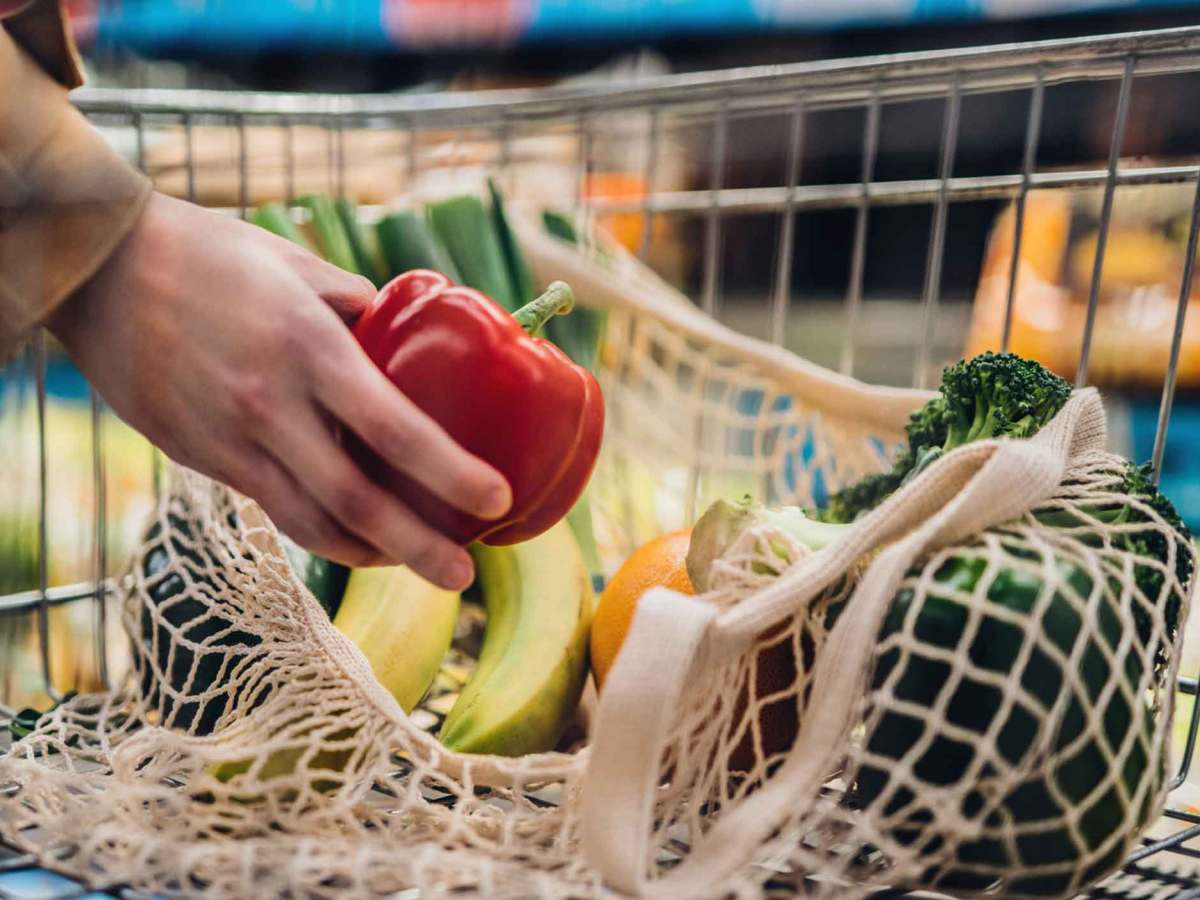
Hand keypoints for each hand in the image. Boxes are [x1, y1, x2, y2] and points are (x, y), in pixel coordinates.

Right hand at [48, 192, 510, 589]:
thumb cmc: (212, 254)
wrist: (102, 270)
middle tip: (463, 577)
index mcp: (308, 347)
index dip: (450, 473)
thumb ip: (358, 305)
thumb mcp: (298, 264)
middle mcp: (272, 404)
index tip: (495, 498)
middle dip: (419, 547)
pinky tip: (356, 538)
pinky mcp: (202, 457)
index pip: (394, 429)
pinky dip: (322, 530)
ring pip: (312, 522)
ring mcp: (232, 439)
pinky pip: (274, 508)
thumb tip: (408, 334)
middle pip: (357, 500)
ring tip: (416, 564)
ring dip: (371, 554)